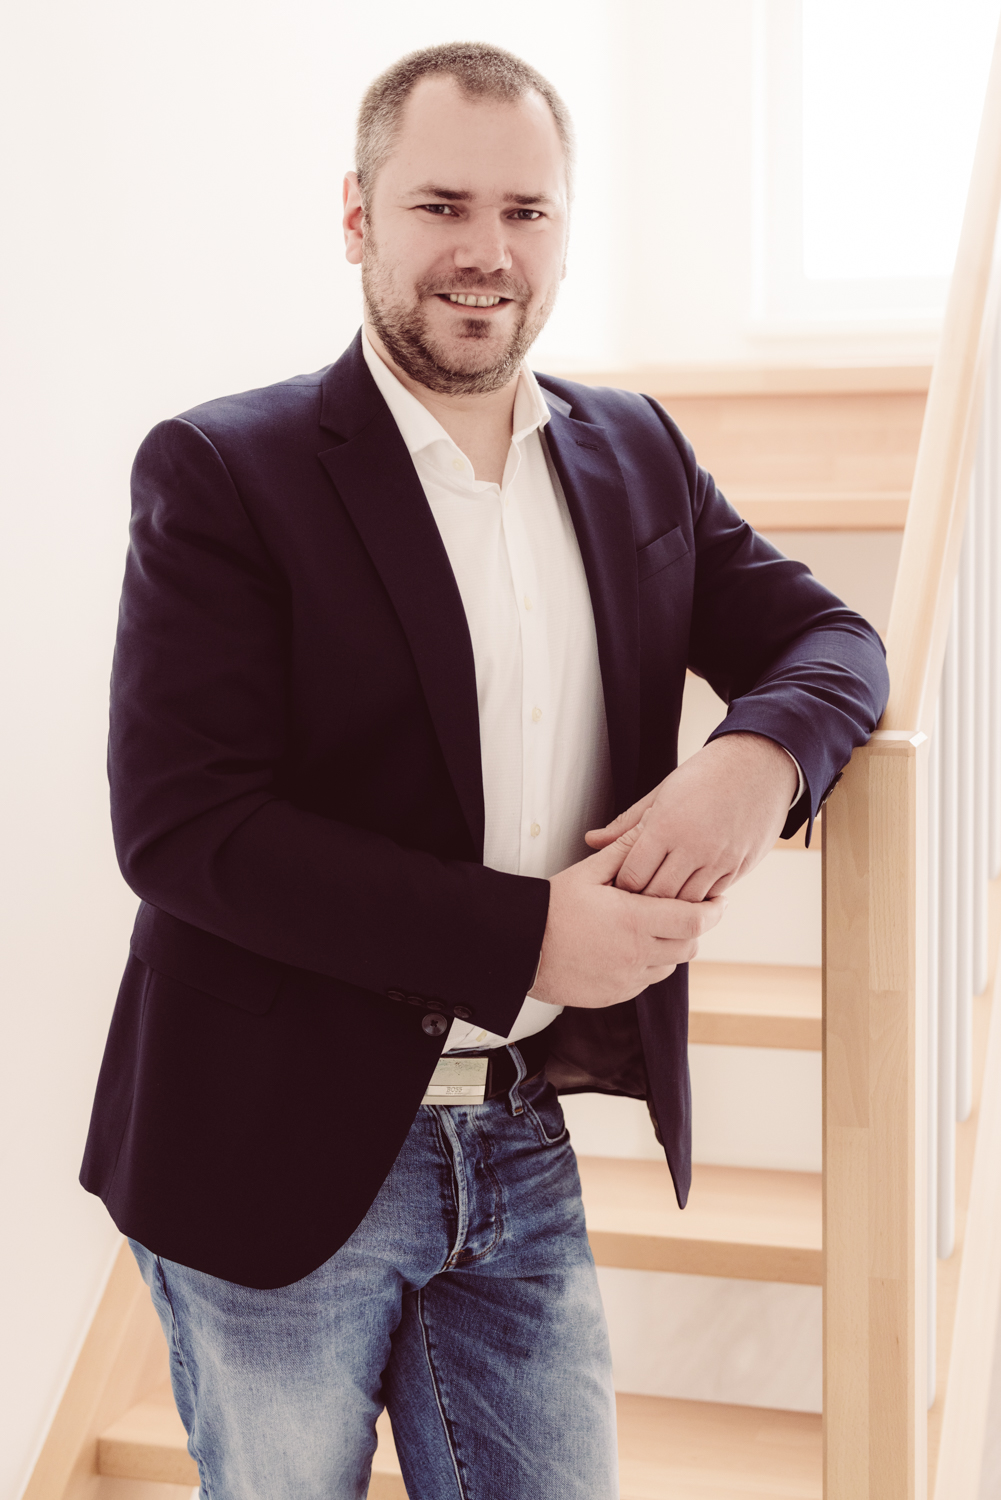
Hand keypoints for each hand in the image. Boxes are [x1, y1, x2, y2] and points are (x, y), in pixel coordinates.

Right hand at [528, 826, 726, 1009]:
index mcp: (633, 921)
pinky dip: (650, 964)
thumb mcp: (588, 872)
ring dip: (672, 947)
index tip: (718, 901)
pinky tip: (632, 947)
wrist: (519, 949)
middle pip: (690, 945)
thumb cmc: (551, 908)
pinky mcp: (616, 994)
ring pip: (671, 965)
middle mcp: (636, 955)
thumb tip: (651, 830)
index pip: (694, 920)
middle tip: (691, 911)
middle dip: (695, 928)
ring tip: (656, 928)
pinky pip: (647, 981)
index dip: (713, 910)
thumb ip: (625, 853)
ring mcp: (627, 979)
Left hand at [585, 732, 797, 901]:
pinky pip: (712, 896)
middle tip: (636, 898)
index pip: (632, 876)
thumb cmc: (705, 776)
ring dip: (672, 903)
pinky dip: (698, 899)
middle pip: (657, 894)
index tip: (622, 884)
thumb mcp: (661, 794)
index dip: (623, 885)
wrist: (759, 766)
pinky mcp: (739, 866)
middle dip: (644, 900)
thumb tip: (590, 841)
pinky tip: (689, 890)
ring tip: (662, 897)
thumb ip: (625, 824)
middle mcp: (692, 845)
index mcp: (666, 825)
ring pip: (685, 902)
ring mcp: (718, 859)